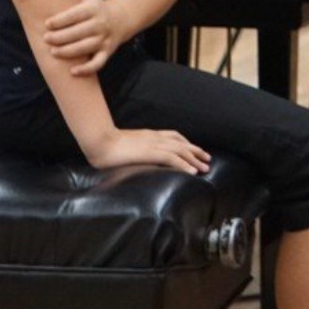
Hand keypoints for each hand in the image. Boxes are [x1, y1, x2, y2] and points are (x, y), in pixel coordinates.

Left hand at [43, 0, 124, 74]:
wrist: (122, 19)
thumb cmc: (97, 6)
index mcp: (93, 9)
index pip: (76, 15)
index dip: (61, 20)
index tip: (47, 23)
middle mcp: (100, 24)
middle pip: (79, 32)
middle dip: (61, 37)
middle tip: (46, 39)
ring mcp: (104, 39)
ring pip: (86, 47)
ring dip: (69, 51)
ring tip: (54, 52)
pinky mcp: (107, 52)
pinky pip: (97, 63)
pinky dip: (86, 69)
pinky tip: (72, 72)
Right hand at [89, 127, 210, 173]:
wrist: (100, 142)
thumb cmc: (107, 145)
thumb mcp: (125, 146)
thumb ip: (134, 150)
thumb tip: (136, 158)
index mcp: (149, 135)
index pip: (174, 136)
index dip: (187, 143)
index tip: (195, 150)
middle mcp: (154, 137)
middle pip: (181, 143)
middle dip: (196, 151)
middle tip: (208, 160)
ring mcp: (153, 144)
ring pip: (180, 150)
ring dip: (195, 159)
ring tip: (205, 168)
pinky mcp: (150, 152)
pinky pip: (172, 158)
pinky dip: (184, 165)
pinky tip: (192, 173)